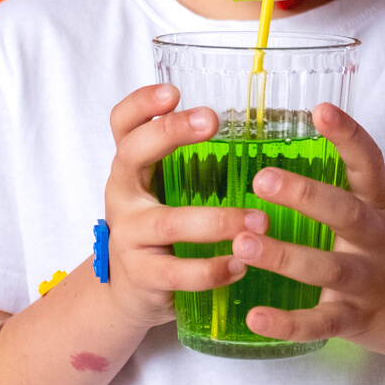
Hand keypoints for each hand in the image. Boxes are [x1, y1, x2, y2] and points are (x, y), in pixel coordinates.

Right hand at [103, 84, 268, 331]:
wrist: (127, 293)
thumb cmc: (158, 228)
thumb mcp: (163, 188)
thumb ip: (193, 160)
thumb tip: (262, 125)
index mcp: (130, 167)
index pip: (122, 124)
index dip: (141, 104)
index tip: (173, 91)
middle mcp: (122, 195)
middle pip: (133, 154)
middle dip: (170, 132)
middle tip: (212, 120)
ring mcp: (128, 237)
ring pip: (168, 222)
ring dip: (218, 220)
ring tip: (260, 219)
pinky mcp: (143, 277)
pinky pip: (178, 273)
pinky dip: (212, 269)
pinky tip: (241, 264)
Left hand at [231, 102, 384, 361]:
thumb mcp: (384, 215)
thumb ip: (345, 191)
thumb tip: (288, 150)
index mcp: (381, 207)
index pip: (369, 164)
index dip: (348, 135)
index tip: (321, 109)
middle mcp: (378, 241)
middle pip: (345, 213)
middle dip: (305, 195)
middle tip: (261, 178)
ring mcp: (370, 282)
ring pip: (329, 268)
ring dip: (285, 256)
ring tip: (242, 243)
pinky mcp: (358, 321)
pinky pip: (322, 323)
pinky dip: (289, 323)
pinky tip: (255, 318)